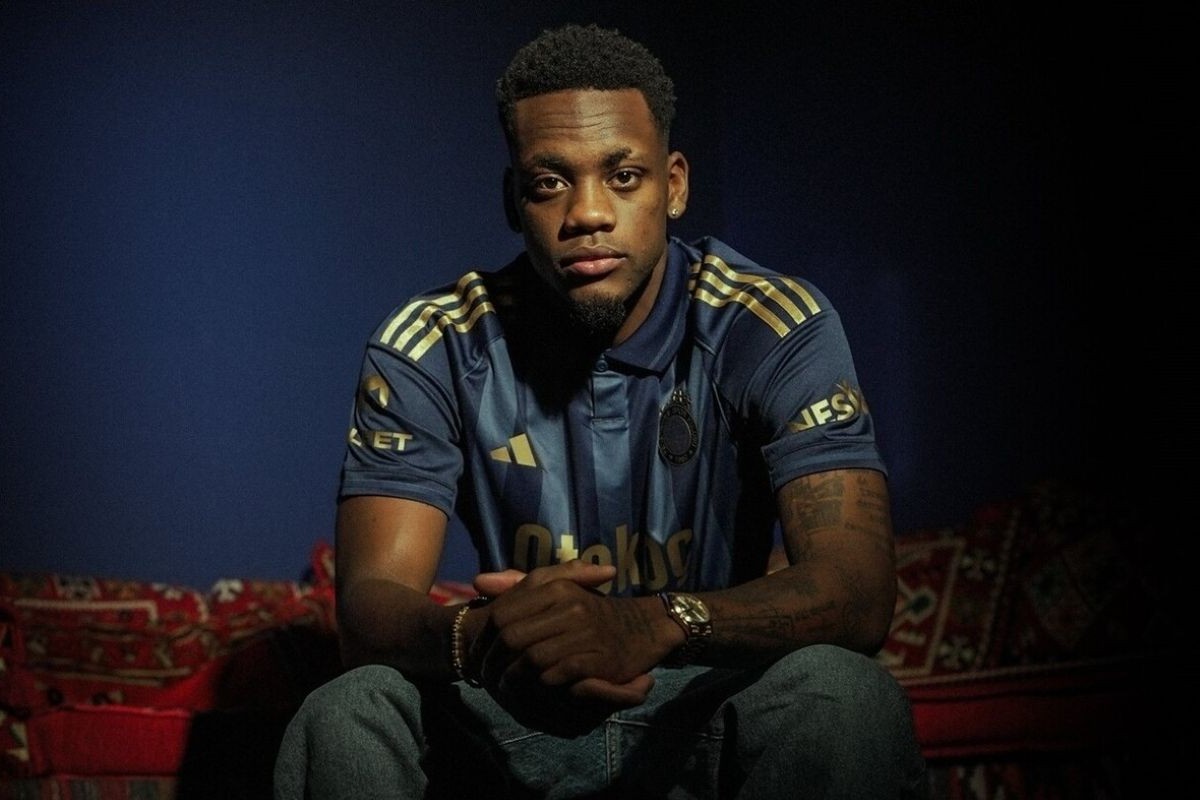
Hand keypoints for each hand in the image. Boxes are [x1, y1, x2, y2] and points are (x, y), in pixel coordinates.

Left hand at [467, 561, 658, 733]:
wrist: (641, 627)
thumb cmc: (591, 610)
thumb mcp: (557, 589)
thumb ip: (517, 585)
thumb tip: (478, 582)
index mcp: (555, 587)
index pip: (502, 613)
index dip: (485, 638)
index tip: (480, 654)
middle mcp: (569, 605)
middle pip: (512, 637)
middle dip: (495, 661)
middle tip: (487, 677)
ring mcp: (584, 631)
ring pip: (531, 658)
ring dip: (514, 677)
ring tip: (505, 687)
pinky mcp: (596, 658)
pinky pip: (556, 674)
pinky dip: (540, 685)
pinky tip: (534, 690)